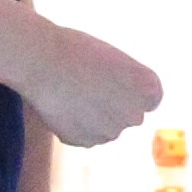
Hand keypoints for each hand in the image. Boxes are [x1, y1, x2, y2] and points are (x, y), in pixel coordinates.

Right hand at [21, 21, 162, 147]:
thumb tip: (125, 110)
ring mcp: (111, 131)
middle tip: (87, 85)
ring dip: (94, 117)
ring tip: (71, 93)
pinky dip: (76, 126)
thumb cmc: (78, 50)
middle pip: (128, 114)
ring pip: (106, 127)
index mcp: (149, 89)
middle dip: (113, 105)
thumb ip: (128, 87)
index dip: (129, 87)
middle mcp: (136, 114)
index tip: (110, 76)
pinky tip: (62, 106)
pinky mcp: (87, 142)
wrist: (41, 60)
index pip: (150, 98)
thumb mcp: (116, 61)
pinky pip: (86, 136)